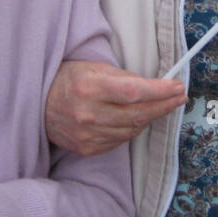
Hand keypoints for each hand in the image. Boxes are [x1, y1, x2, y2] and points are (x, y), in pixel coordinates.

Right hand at [46, 59, 186, 156]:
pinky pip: (121, 140)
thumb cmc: (69, 80)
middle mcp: (89, 114)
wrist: (39, 106)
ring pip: (133, 129)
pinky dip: (133, 128)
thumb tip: (154, 85)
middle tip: (179, 97)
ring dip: (151, 117)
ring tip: (161, 106)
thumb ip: (124, 77)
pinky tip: (138, 118)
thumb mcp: (94, 68)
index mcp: (90, 88)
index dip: (160, 91)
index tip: (178, 87)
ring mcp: (88, 135)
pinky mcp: (88, 148)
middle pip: (138, 113)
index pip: (134, 91)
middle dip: (164, 105)